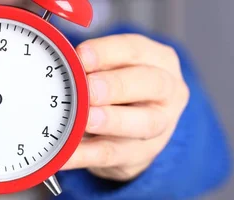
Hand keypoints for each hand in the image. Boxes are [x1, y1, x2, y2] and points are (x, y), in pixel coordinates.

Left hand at [61, 34, 189, 181]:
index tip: (82, 56)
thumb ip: (96, 67)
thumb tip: (64, 64)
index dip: (108, 52)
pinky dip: (86, 155)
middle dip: (117, 85)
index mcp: (161, 61)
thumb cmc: (122, 92)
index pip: (136, 50)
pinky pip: (113, 155)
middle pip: (151, 84)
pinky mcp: (141, 156)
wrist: (137, 134)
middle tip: (90, 89)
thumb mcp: (114, 70)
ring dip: (112, 121)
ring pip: (142, 123)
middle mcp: (168, 93)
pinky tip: (67, 154)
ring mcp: (161, 127)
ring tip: (87, 120)